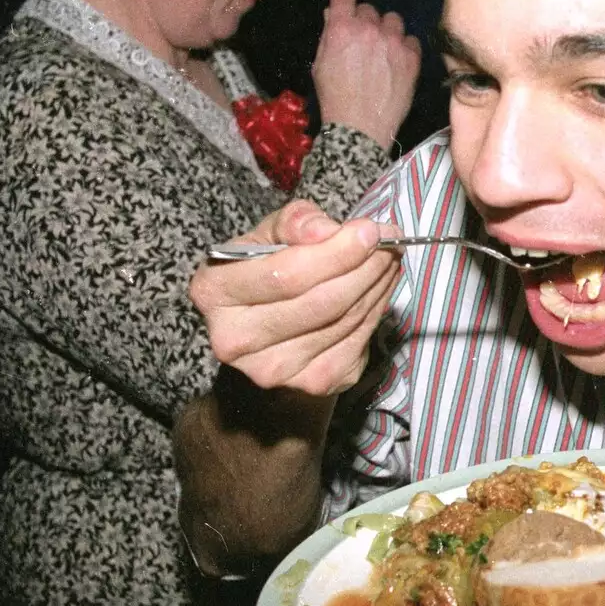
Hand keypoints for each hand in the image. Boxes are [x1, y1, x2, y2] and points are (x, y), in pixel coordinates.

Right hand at [190, 200, 402, 393]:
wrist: (266, 332)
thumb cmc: (266, 273)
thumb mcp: (269, 235)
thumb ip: (295, 222)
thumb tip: (327, 231)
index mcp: (214, 292)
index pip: (287, 275)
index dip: (336, 252)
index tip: (369, 230)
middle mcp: (236, 339)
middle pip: (321, 301)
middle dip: (365, 266)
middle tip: (390, 241)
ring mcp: (275, 369)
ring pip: (345, 320)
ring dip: (377, 284)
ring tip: (389, 257)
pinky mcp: (313, 383)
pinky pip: (358, 339)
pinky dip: (377, 308)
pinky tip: (382, 285)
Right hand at [312, 0, 420, 150]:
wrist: (360, 128)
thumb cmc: (334, 98)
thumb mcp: (320, 65)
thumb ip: (328, 36)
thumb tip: (333, 16)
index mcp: (342, 28)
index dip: (344, 7)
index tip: (346, 17)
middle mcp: (369, 29)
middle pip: (369, 9)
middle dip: (365, 23)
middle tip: (364, 44)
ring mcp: (394, 42)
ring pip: (393, 21)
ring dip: (387, 32)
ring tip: (383, 52)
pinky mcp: (412, 57)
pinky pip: (412, 40)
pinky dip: (405, 49)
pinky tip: (397, 63)